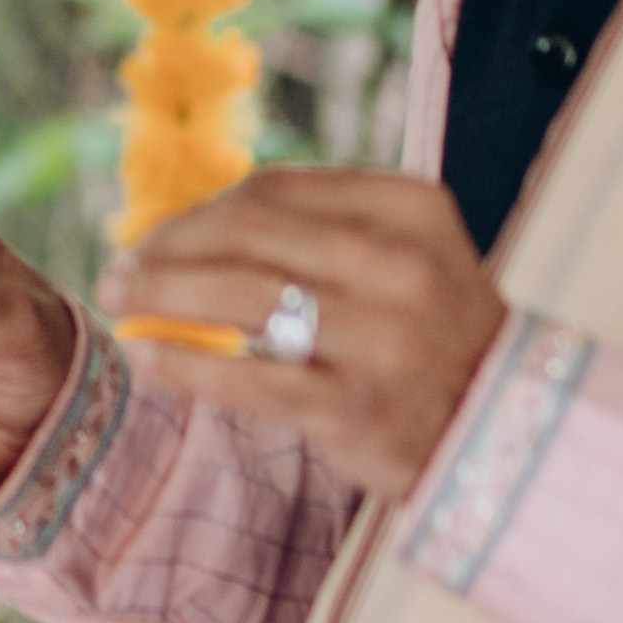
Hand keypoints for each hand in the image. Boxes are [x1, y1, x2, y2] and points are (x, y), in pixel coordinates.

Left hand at [96, 169, 509, 507]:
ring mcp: (382, 339)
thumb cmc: (432, 335)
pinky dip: (183, 364)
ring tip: (120, 303)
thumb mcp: (406, 254)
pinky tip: (148, 360)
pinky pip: (245, 379)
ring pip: (238, 297)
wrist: (503, 432)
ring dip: (160, 295)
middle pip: (247, 233)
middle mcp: (403, 265)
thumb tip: (196, 219)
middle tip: (119, 269)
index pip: (274, 190)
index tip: (155, 235)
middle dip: (165, 247)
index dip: (196, 211)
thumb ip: (321, 226)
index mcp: (412, 209)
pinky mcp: (355, 410)